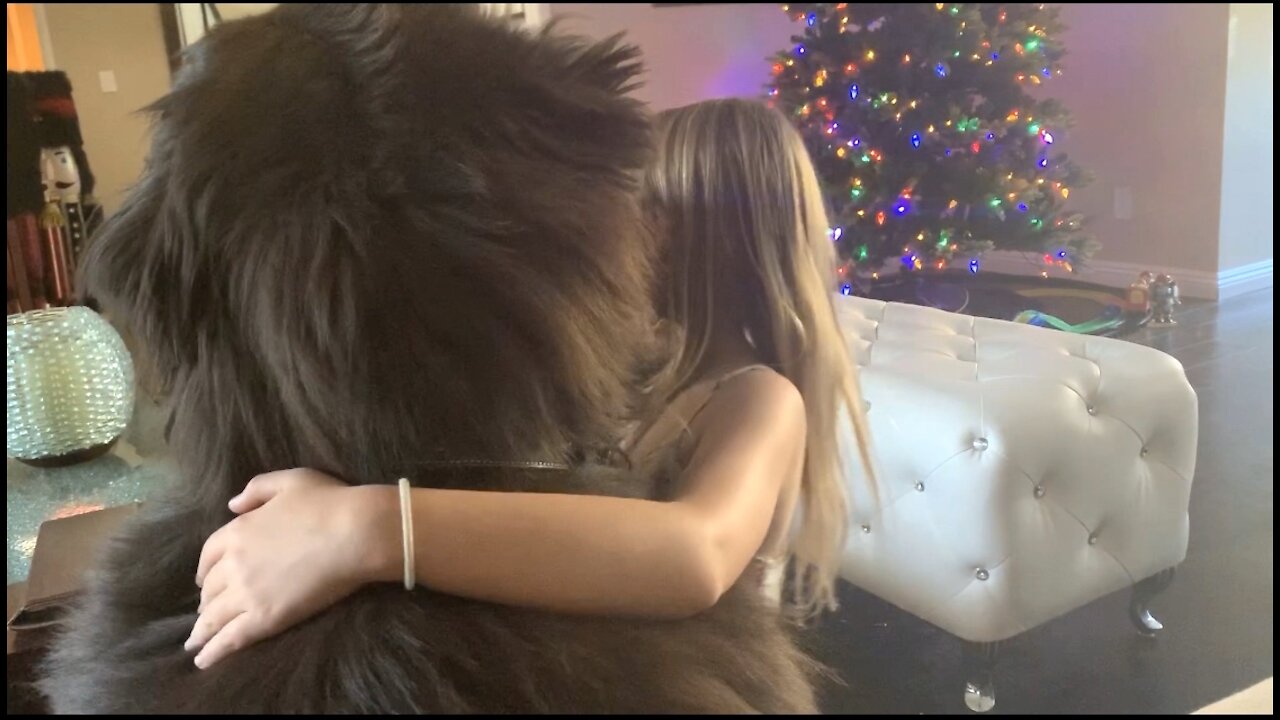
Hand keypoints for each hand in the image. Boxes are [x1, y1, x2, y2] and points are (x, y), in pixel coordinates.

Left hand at [187, 469, 395, 668]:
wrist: (354, 533)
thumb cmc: (329, 503)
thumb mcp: (291, 481)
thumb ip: (257, 489)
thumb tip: (231, 505)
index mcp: (238, 531)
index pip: (208, 554)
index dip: (206, 570)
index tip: (207, 580)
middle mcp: (234, 563)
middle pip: (211, 588)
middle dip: (207, 601)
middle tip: (207, 613)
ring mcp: (247, 593)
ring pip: (214, 616)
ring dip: (202, 631)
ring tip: (195, 645)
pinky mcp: (264, 617)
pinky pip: (230, 638)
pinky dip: (213, 651)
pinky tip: (203, 661)